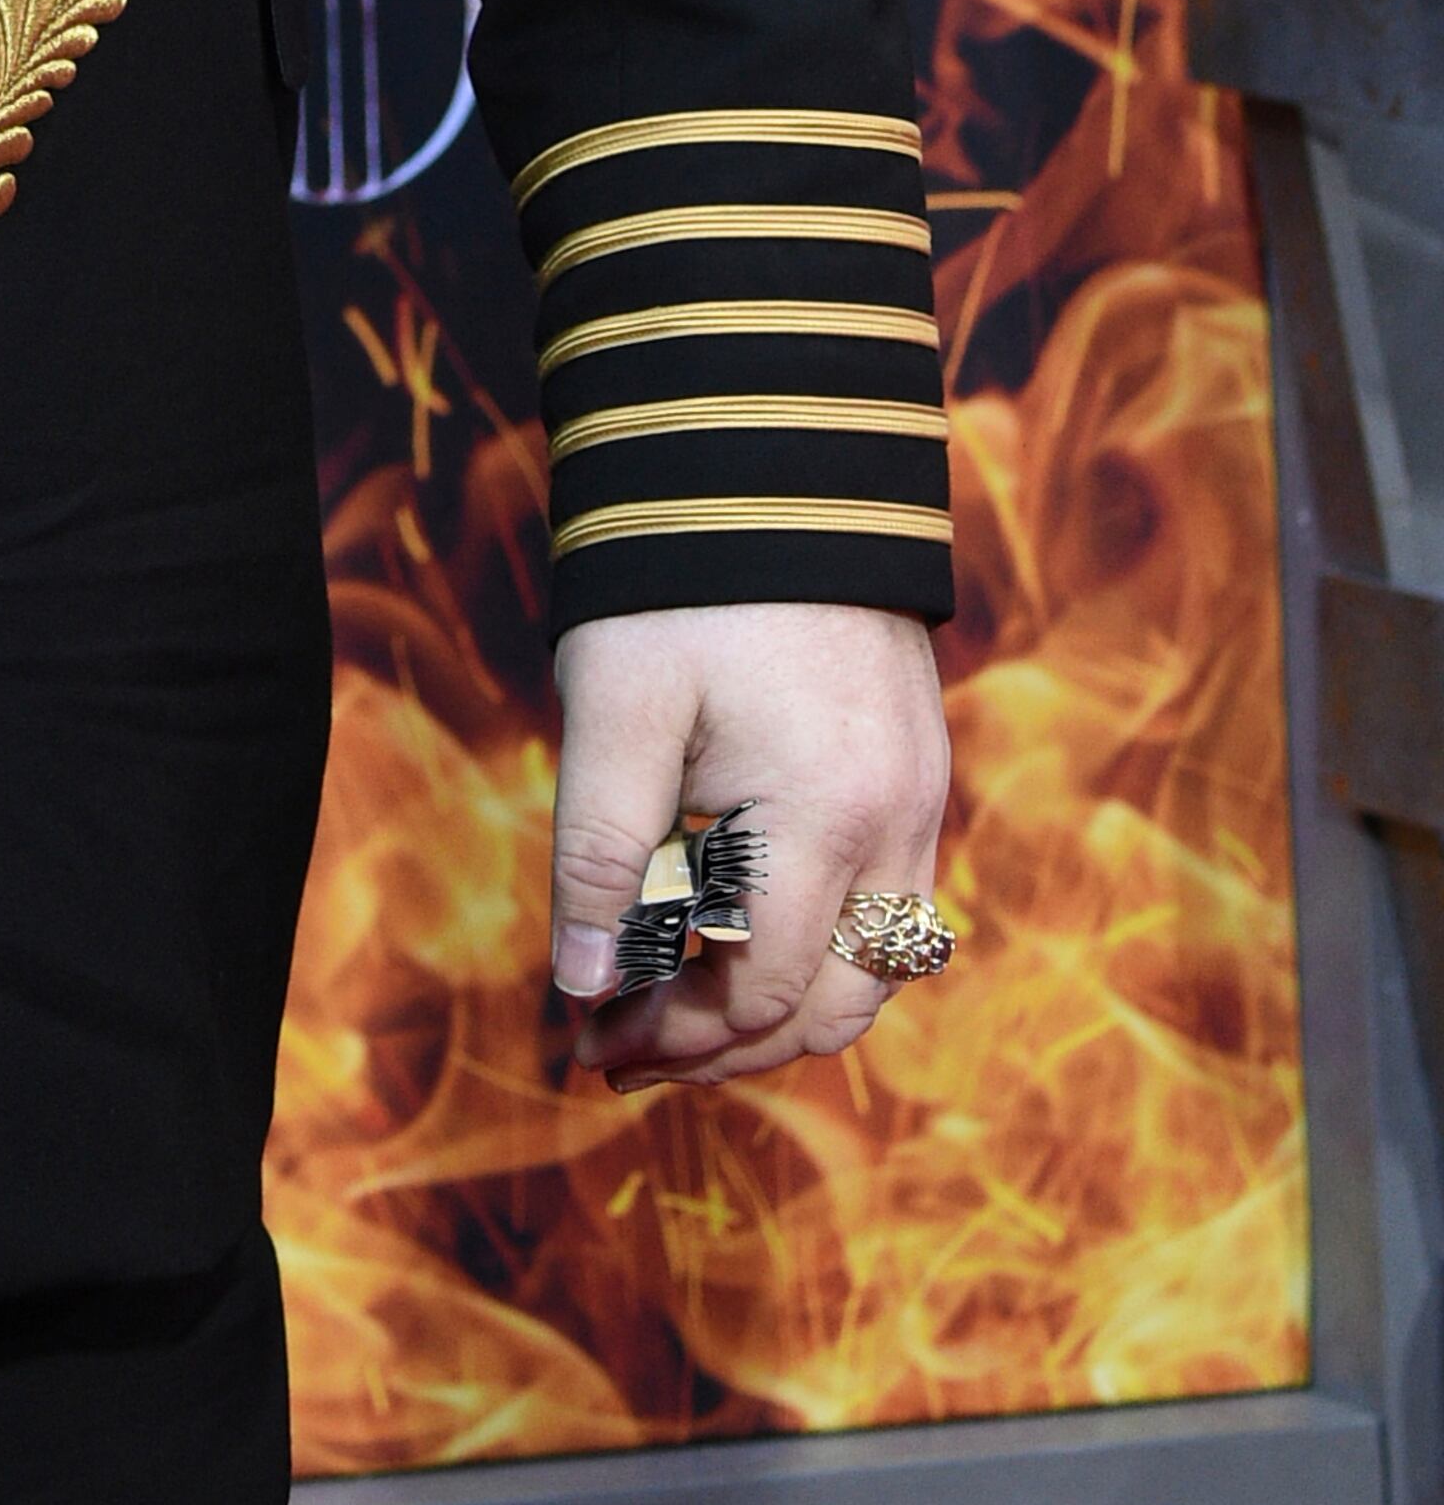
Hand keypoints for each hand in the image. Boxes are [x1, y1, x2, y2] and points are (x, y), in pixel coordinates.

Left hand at [548, 600, 948, 1089]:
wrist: (774, 455)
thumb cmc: (682, 579)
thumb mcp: (618, 710)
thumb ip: (600, 855)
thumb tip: (582, 987)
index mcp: (826, 817)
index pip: (757, 989)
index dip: (671, 1035)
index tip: (587, 1045)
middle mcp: (899, 825)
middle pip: (828, 1006)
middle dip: (724, 1045)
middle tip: (622, 1049)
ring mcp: (921, 801)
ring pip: (871, 971)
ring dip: (775, 1008)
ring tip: (670, 1013)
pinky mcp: (917, 773)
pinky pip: (887, 910)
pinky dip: (814, 949)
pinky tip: (732, 936)